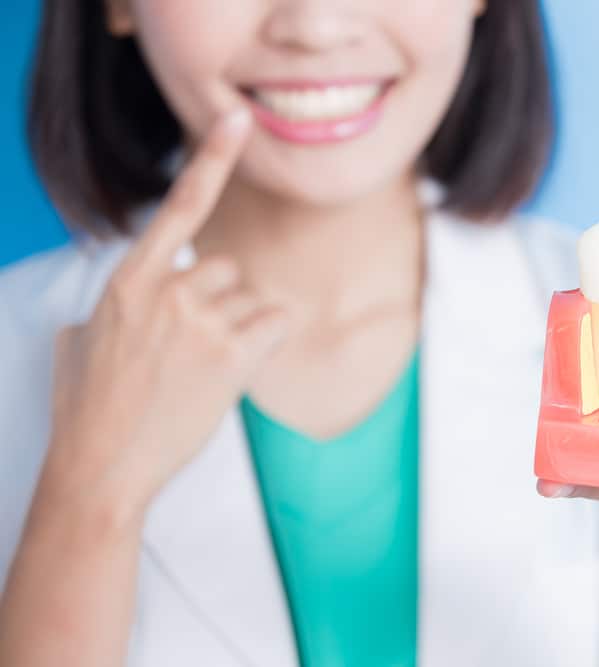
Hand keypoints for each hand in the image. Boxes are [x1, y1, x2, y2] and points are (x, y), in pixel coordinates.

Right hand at [45, 109, 287, 513]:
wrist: (102, 467)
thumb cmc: (89, 411)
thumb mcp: (78, 344)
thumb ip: (107, 311)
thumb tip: (105, 314)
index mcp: (129, 279)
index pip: (179, 205)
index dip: (212, 158)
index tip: (237, 120)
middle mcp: (168, 289)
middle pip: (228, 268)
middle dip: (221, 303)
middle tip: (191, 350)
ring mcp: (201, 318)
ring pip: (252, 300)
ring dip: (240, 330)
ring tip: (201, 371)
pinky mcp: (232, 351)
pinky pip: (276, 322)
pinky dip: (267, 340)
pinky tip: (236, 366)